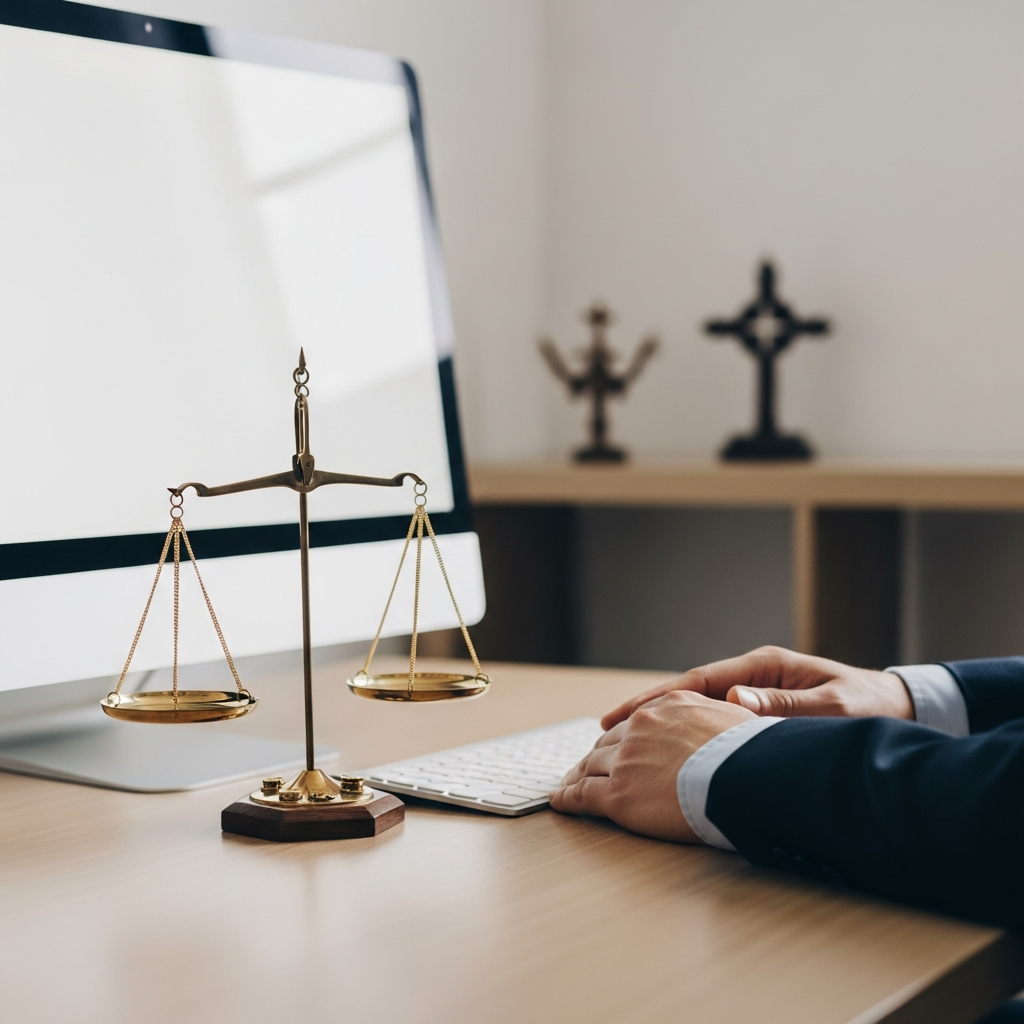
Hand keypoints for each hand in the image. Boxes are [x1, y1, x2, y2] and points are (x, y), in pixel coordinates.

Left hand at [549, 691, 754, 841]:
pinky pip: (583, 794)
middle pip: (608, 743)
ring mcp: (626, 759)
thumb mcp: (738, 718)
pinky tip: (560, 802)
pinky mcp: (617, 793)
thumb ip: (720, 715)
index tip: (614, 746)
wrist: (748, 778)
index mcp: (670, 706)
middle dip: (595, 757)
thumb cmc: (755, 755)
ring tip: (568, 787)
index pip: (636, 722)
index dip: (621, 738)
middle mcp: (642, 727)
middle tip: (585, 768)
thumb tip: (734, 703)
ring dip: (577, 777)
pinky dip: (568, 799)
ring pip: (590, 767)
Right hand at [600, 646, 913, 729]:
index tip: (623, 716)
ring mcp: (754, 690)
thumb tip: (734, 703)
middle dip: (645, 709)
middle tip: (604, 731)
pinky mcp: (759, 708)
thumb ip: (785, 706)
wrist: (900, 709)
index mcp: (762, 666)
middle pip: (685, 691)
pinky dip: (685, 731)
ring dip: (660, 721)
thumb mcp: (832, 708)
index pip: (698, 681)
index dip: (657, 698)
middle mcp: (752, 675)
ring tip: (620, 740)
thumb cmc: (869, 709)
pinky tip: (664, 747)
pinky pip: (712, 720)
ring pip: (694, 706)